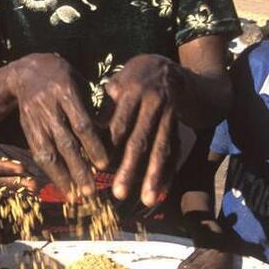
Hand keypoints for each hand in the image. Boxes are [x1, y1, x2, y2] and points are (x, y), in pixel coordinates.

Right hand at [8, 53, 109, 200]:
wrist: (26, 72)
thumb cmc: (63, 77)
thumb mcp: (80, 83)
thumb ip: (93, 107)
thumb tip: (112, 134)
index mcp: (66, 92)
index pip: (82, 123)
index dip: (93, 146)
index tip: (105, 165)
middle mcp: (49, 108)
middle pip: (65, 143)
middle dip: (78, 169)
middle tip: (92, 191)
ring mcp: (35, 120)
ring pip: (48, 153)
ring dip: (63, 178)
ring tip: (76, 197)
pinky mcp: (27, 130)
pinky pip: (39, 154)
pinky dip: (51, 173)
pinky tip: (62, 187)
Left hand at [104, 54, 184, 205]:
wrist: (169, 69)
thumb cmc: (133, 78)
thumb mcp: (118, 82)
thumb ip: (107, 107)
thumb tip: (92, 132)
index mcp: (132, 91)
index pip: (120, 124)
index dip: (110, 147)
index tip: (98, 169)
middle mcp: (153, 104)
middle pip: (141, 140)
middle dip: (130, 168)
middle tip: (119, 193)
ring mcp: (168, 117)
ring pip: (161, 149)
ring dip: (154, 176)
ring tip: (147, 199)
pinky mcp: (176, 127)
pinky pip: (174, 151)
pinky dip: (169, 172)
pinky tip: (161, 192)